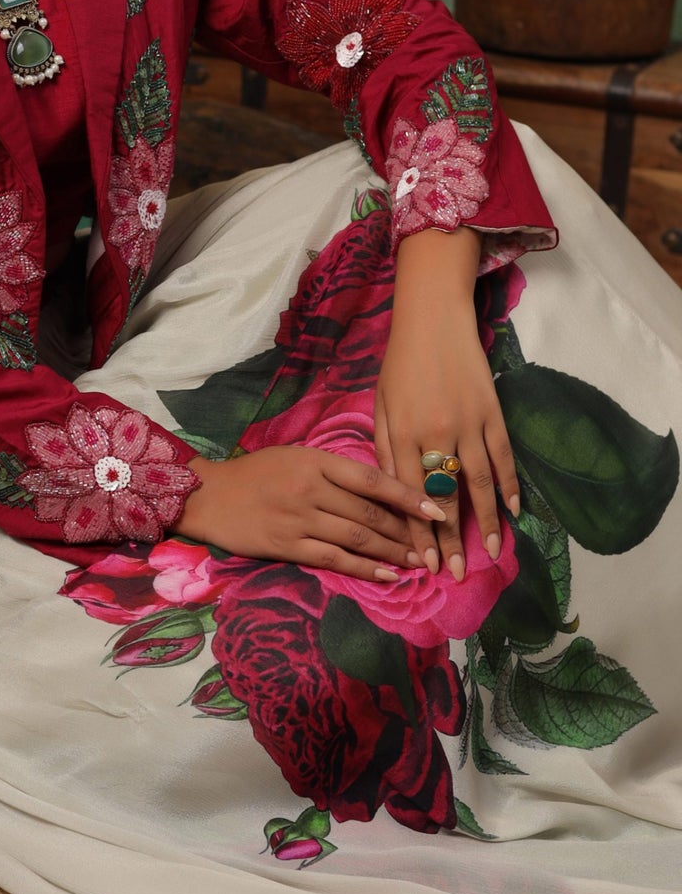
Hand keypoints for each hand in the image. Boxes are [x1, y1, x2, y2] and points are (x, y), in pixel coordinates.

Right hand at [177, 445, 448, 579]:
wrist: (209, 496)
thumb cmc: (255, 473)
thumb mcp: (295, 457)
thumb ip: (332, 471)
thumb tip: (377, 488)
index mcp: (316, 461)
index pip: (373, 479)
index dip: (408, 495)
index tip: (436, 509)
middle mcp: (311, 489)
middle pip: (370, 512)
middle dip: (407, 531)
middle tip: (435, 544)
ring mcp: (299, 519)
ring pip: (357, 537)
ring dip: (393, 552)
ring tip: (419, 563)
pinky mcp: (288, 545)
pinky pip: (334, 558)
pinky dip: (364, 568)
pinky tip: (387, 576)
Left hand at [374, 229, 518, 581]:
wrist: (433, 319)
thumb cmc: (399, 364)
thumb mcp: (380, 405)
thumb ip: (385, 449)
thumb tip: (391, 493)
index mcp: (401, 434)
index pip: (410, 496)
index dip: (418, 533)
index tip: (425, 565)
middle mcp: (434, 433)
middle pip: (446, 496)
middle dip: (451, 539)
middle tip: (457, 574)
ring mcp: (467, 423)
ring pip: (479, 483)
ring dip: (486, 522)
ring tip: (491, 552)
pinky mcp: (492, 412)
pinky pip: (503, 457)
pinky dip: (510, 486)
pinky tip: (513, 512)